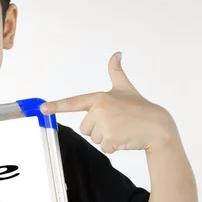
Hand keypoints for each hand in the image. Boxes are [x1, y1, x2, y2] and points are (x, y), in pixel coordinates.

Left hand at [40, 52, 177, 153]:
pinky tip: (125, 138)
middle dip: (98, 129)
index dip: (56, 105)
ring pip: (93, 138)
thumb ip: (116, 72)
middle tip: (116, 123)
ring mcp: (104, 125)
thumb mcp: (125, 88)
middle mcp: (100, 110)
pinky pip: (103, 148)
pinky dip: (113, 147)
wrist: (158, 126)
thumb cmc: (140, 107)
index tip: (42, 108)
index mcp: (99, 98)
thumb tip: (116, 53)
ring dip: (106, 138)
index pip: (74, 102)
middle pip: (85, 128)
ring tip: (122, 129)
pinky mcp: (110, 139)